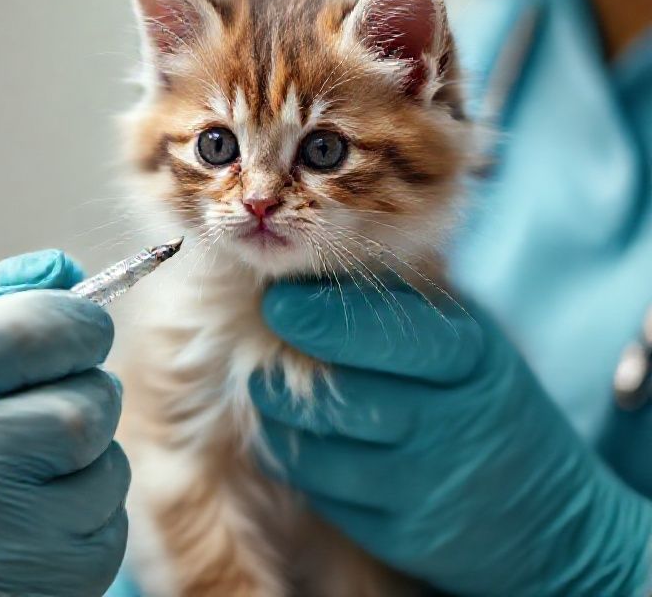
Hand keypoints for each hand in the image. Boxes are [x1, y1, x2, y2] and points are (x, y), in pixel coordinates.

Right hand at [0, 252, 129, 596]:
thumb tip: (66, 271)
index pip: (50, 326)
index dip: (79, 326)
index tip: (75, 338)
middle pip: (94, 402)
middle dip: (82, 401)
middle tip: (32, 423)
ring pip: (110, 473)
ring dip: (84, 469)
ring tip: (17, 486)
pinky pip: (105, 541)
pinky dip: (84, 529)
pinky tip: (24, 534)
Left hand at [253, 281, 651, 595]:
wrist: (546, 512)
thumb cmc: (483, 397)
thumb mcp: (466, 337)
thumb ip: (400, 302)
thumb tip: (311, 269)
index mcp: (469, 357)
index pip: (385, 332)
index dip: (319, 316)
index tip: (276, 300)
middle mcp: (450, 423)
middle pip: (340, 394)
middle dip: (281, 370)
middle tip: (257, 349)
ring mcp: (426, 486)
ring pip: (317, 449)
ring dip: (280, 417)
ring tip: (272, 390)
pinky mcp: (401, 535)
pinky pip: (322, 494)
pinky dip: (298, 461)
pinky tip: (302, 437)